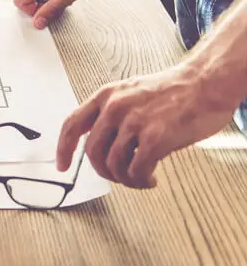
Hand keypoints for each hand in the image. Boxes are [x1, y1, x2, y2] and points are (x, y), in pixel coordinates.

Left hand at [56, 65, 234, 188]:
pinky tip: (150, 179)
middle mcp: (114, 107)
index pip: (72, 124)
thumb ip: (110, 113)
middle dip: (103, 171)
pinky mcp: (154, 137)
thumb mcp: (130, 92)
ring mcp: (133, 122)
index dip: (63, 148)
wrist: (204, 84)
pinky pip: (136, 170)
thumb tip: (96, 142)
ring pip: (113, 164)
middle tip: (119, 176)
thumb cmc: (171, 91)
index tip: (62, 165)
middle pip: (92, 152)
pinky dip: (140, 181)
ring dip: (125, 179)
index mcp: (105, 95)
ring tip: (140, 178)